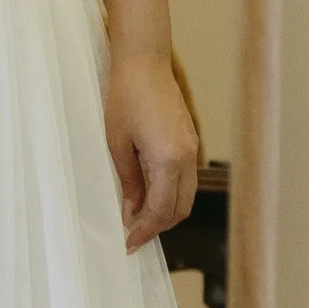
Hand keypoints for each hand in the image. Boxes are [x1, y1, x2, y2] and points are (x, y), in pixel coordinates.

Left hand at [106, 49, 199, 249]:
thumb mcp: (117, 143)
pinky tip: (148, 194)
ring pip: (186, 196)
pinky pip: (185, 179)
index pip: (161, 211)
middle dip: (157, 227)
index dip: (145, 231)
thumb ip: (128, 181)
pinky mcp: (189, 141)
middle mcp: (186, 158)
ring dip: (165, 212)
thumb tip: (131, 212)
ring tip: (139, 218)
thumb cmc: (124, 98)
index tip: (129, 244)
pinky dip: (170, 193)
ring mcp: (191, 149)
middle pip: (179, 209)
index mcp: (168, 160)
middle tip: (133, 235)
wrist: (144, 63)